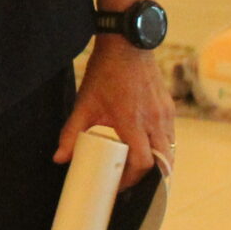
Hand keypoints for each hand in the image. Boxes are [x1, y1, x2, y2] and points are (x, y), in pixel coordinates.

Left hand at [56, 36, 175, 188]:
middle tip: (130, 181)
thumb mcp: (84, 104)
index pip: (141, 163)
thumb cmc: (105, 73)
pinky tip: (146, 147)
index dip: (131, 179)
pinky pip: (170, 136)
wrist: (126, 45)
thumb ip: (72, 133)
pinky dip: (162, 147)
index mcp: (132, 122)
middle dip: (148, 178)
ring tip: (137, 168)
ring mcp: (165, 114)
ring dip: (157, 163)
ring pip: (169, 150)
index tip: (117, 184)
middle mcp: (154, 121)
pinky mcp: (169, 107)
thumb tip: (60, 158)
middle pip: (162, 163)